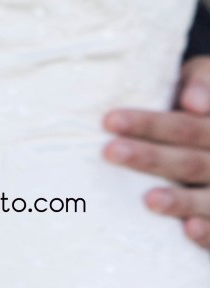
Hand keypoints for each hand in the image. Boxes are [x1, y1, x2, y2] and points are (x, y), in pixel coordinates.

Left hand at [103, 56, 209, 247]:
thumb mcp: (206, 77)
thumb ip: (201, 83)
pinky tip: (189, 231)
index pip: (184, 126)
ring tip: (149, 200)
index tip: (109, 121)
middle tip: (111, 153)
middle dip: (150, 158)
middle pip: (189, 161)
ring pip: (207, 198)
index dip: (148, 124)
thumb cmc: (204, 96)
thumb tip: (193, 102)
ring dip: (179, 201)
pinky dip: (208, 232)